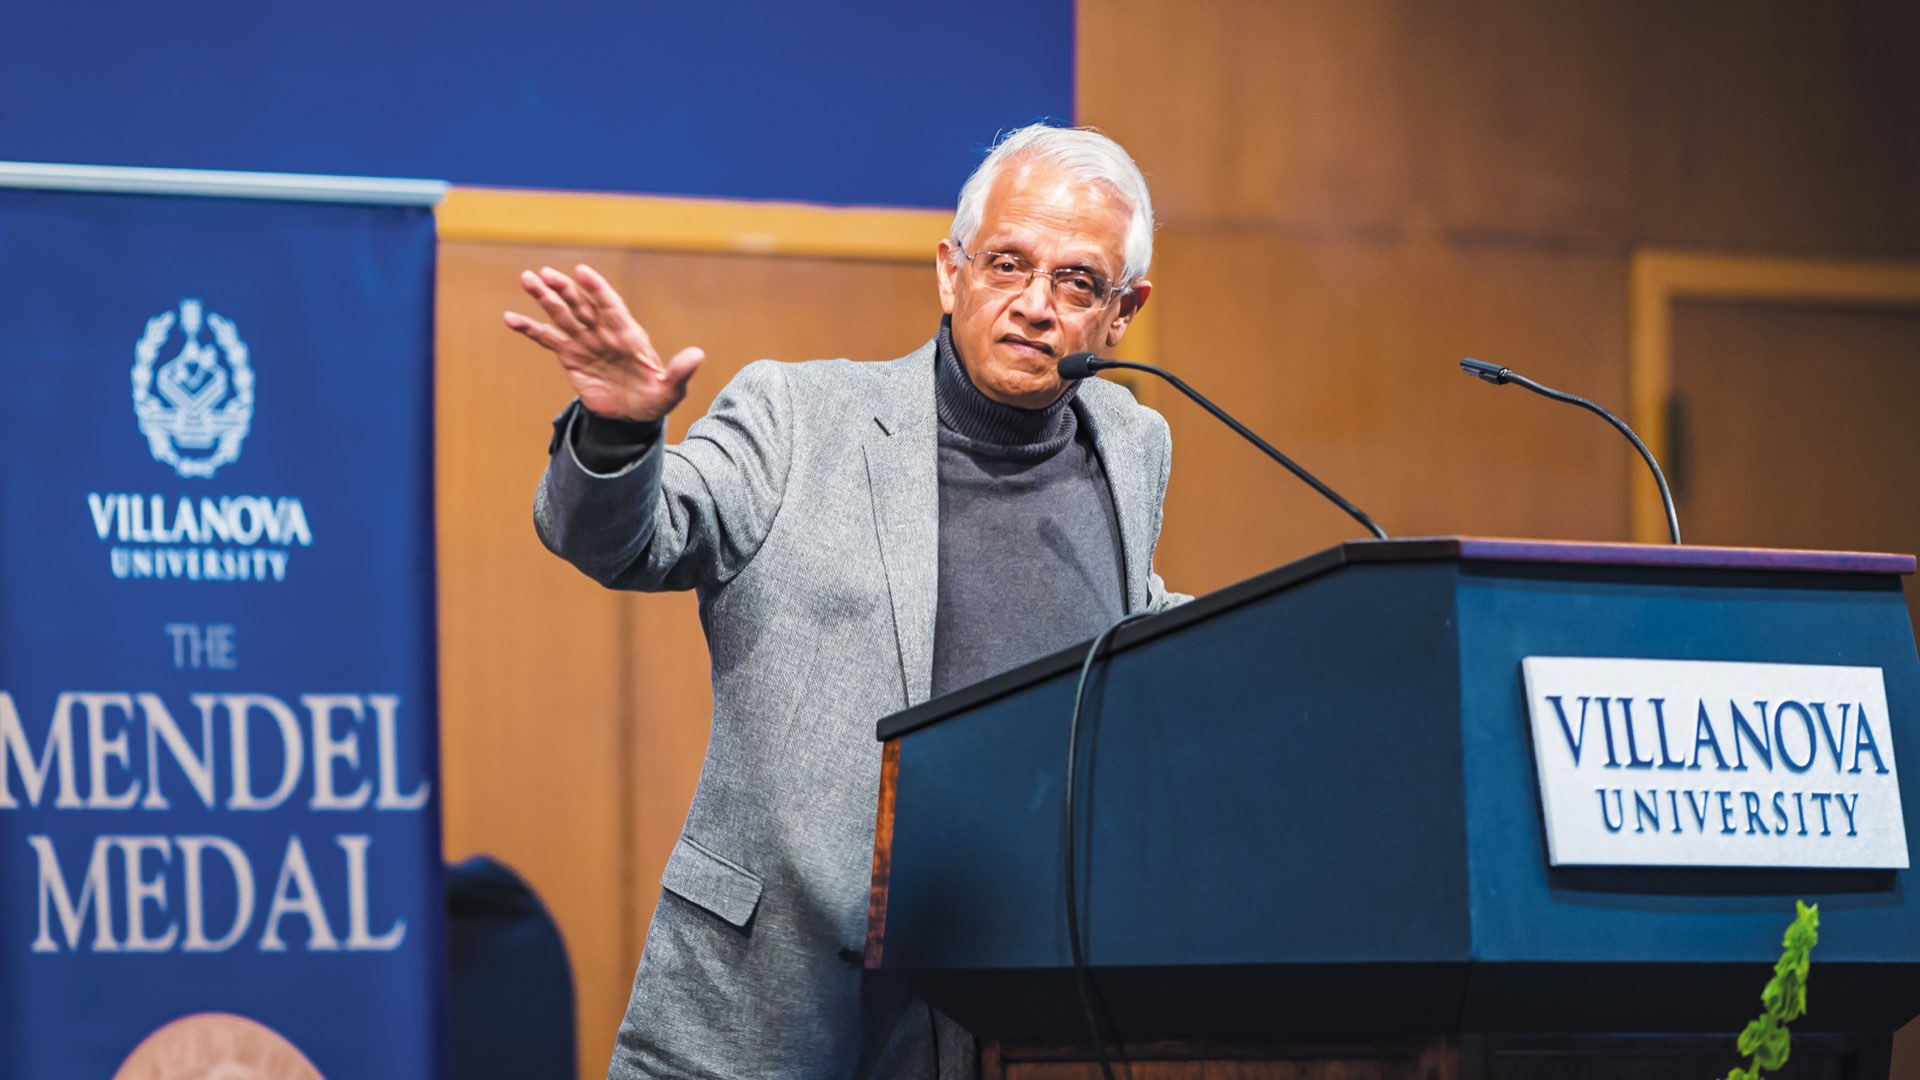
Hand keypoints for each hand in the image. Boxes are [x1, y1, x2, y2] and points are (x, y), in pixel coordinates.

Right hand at [503, 264, 705, 422]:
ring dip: (544, 297)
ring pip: (562, 315)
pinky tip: (510, 318)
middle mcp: (603, 332)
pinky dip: (529, 328)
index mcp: (627, 334)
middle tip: (543, 274)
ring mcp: (585, 341)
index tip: (582, 272)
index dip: (596, 289)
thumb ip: (681, 372)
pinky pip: (547, 338)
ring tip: (526, 279)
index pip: (610, 305)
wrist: (635, 416)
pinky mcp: (570, 356)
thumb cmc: (656, 398)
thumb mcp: (671, 389)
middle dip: (564, 289)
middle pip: (581, 304)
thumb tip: (698, 354)